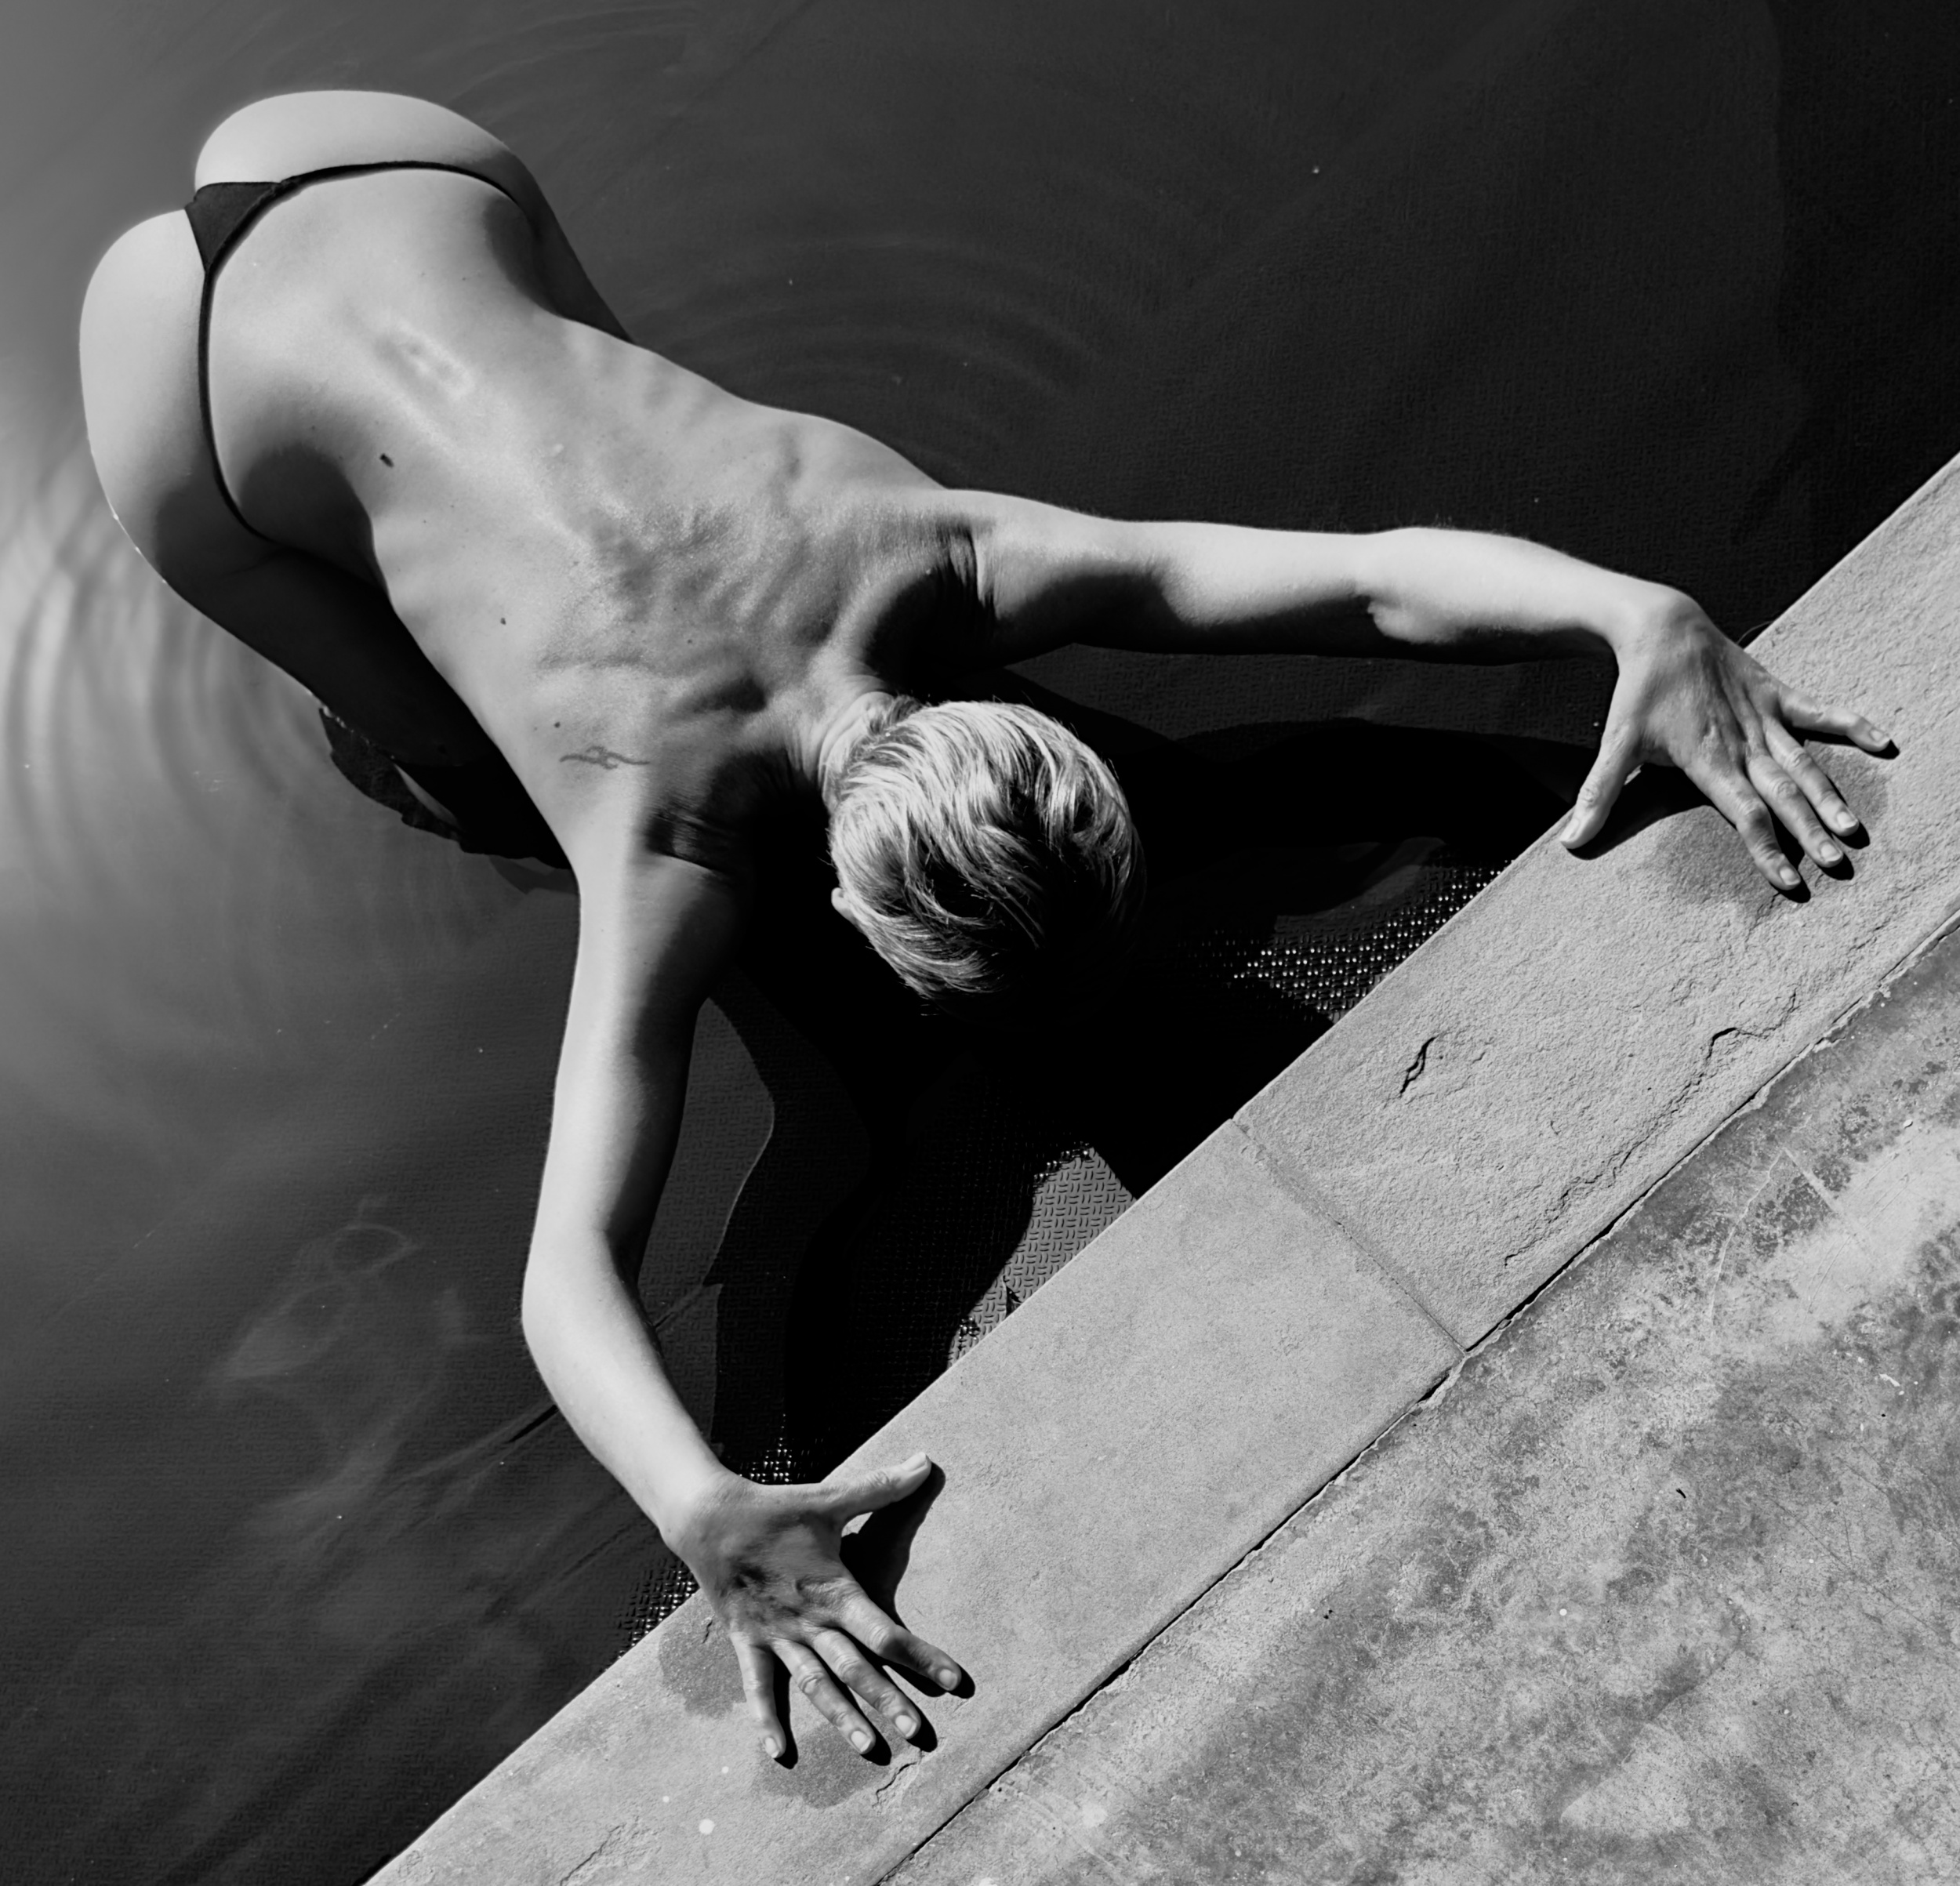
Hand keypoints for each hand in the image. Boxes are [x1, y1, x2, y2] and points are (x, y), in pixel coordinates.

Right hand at [665, 1452, 964, 1761]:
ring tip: (870, 1749)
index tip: (953, 1682)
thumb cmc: (777, 1508)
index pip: (886, 1632)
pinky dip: (767, 1719)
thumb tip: (927, 1461)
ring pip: (815, 1685)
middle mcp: (810, 1622)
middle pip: (856, 1670)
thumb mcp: (831, 1498)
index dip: (922, 1657)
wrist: (710, 1517)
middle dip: (889, 1701)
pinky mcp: (749, 1641)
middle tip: (919, 1734)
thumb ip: (881, 1488)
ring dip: (842, 1718)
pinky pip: (759, 1687)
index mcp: (834, 1591)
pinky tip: (779, 1754)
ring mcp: (778, 1636)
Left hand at [1561, 596, 1891, 889]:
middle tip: (1836, 865)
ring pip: (1804, 763)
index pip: (1742, 813)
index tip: (1787, 881)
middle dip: (1809, 832)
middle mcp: (1742, 742)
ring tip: (1854, 828)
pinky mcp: (1775, 694)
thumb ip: (1599, 795)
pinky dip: (1850, 724)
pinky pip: (1819, 711)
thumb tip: (1570, 843)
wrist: (1662, 629)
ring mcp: (1763, 717)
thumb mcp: (1615, 743)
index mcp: (1707, 759)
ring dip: (1829, 796)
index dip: (1765, 848)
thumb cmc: (1638, 692)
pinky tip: (1883, 743)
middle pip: (1781, 794)